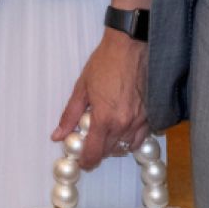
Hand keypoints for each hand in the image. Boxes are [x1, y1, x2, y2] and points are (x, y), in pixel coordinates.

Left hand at [52, 31, 148, 169]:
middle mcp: (124, 124)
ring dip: (114, 146)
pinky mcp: (150, 115)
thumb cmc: (105, 63)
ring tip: (104, 135)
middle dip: (98, 152)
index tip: (81, 160)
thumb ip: (70, 115)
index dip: (86, 160)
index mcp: (105, 119)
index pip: (94, 153)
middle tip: (89, 144)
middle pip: (110, 152)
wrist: (129, 47)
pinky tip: (120, 129)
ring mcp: (140, 121)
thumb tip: (58, 135)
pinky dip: (130, 139)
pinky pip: (140, 138)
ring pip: (126, 147)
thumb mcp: (81, 88)